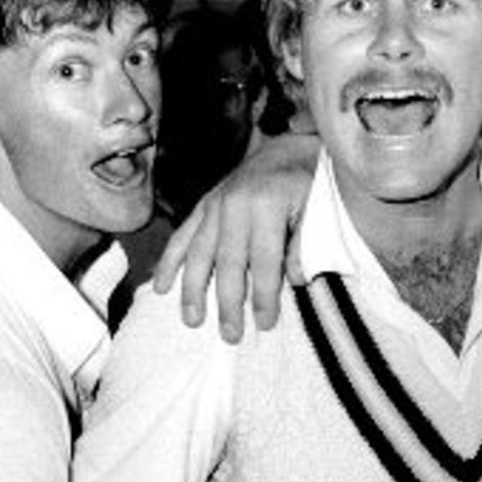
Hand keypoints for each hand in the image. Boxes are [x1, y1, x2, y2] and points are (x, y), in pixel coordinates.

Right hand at [152, 133, 318, 341]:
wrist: (290, 146)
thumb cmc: (310, 181)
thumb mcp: (319, 206)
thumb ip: (307, 242)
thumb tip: (295, 278)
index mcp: (266, 203)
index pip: (264, 261)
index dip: (264, 295)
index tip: (265, 323)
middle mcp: (235, 203)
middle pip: (228, 263)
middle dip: (229, 303)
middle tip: (230, 335)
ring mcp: (215, 203)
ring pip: (199, 253)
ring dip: (194, 289)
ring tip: (193, 320)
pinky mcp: (204, 204)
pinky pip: (183, 236)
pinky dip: (170, 261)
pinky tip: (162, 287)